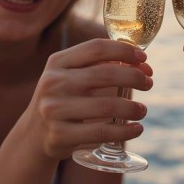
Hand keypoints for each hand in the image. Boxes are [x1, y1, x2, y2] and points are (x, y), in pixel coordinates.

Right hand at [21, 39, 153, 160]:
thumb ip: (98, 65)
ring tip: (142, 110)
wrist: (33, 134)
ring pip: (106, 106)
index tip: (144, 57)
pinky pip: (101, 132)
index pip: (96, 48)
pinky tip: (137, 129)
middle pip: (105, 75)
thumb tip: (142, 63)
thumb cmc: (63, 99)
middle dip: (135, 77)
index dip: (124, 50)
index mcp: (57, 62)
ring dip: (133, 108)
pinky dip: (125, 131)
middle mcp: (53, 83)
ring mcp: (54, 109)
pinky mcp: (60, 135)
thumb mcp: (69, 76)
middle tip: (149, 83)